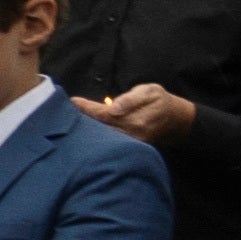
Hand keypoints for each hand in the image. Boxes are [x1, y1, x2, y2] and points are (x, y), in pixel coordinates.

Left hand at [81, 83, 196, 146]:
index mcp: (136, 119)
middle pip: (100, 128)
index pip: (104, 115)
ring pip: (102, 137)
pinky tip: (86, 128)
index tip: (73, 101)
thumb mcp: (150, 91)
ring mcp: (130, 143)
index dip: (87, 108)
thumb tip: (113, 107)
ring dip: (87, 129)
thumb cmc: (160, 101)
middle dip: (83, 120)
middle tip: (64, 110)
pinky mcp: (129, 148)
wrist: (176, 119)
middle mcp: (131, 134)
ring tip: (71, 118)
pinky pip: (109, 141)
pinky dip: (97, 135)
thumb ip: (131, 98)